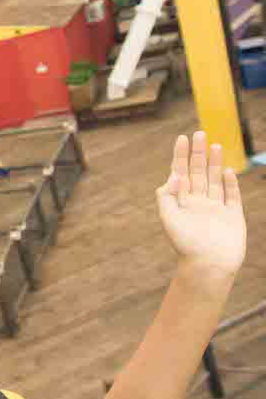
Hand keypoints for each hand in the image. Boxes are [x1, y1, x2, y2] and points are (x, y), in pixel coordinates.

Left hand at [156, 132, 245, 277]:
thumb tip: (174, 176)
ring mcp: (216, 208)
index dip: (180, 156)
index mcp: (181, 202)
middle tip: (199, 133)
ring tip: (214, 145)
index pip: (180, 173)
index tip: (182, 138)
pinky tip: (228, 170)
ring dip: (214, 163)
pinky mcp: (232, 216)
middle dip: (198, 154)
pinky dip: (230, 183)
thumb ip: (167, 197)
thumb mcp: (168, 219)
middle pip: (198, 172)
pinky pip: (231, 196)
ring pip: (215, 180)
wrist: (208, 265)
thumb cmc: (185, 244)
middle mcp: (198, 202)